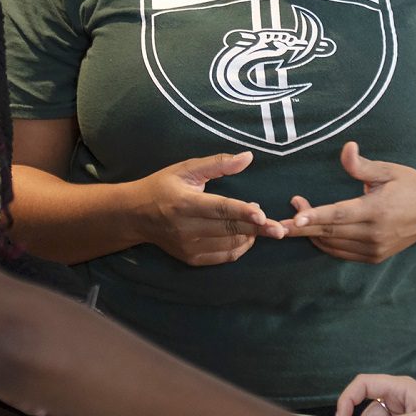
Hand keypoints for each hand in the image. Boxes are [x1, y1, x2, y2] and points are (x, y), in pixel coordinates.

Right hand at [131, 151, 283, 265]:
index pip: (219, 209)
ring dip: (250, 236)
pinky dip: (240, 247)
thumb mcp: (187, 169)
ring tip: (259, 223)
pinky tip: (247, 236)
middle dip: (257, 229)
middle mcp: (186, 228)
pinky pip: (223, 256)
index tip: (262, 215)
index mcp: (185, 203)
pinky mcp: (191, 258)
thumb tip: (248, 157)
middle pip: (229, 229)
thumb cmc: (163, 186)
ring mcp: (188, 246)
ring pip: (229, 244)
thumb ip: (219, 164)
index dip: (242, 212)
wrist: (135, 215)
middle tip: (279, 228)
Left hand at [280, 142, 415, 262]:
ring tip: (295, 218)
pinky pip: (341, 253)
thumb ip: (362, 165)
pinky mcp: (375, 257)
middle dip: (301, 226)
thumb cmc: (411, 185)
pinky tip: (314, 231)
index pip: (339, 215)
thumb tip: (346, 148)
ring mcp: (375, 249)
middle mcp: (375, 234)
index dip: (314, 217)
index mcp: (377, 210)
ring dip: (311, 234)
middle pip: (329, 232)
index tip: (293, 219)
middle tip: (277, 219)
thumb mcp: (389, 170)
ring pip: (333, 245)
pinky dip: (324, 244)